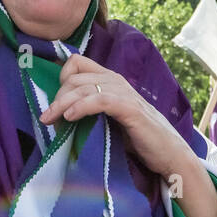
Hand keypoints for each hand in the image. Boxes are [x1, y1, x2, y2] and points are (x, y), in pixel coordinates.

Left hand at [40, 54, 197, 179]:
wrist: (169, 153)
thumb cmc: (138, 139)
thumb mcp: (110, 119)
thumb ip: (92, 110)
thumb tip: (60, 114)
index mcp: (111, 81)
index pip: (77, 63)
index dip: (61, 78)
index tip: (55, 102)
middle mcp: (117, 81)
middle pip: (75, 77)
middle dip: (57, 96)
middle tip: (47, 118)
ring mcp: (124, 93)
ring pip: (84, 87)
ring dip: (62, 103)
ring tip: (50, 119)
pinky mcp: (130, 109)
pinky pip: (100, 100)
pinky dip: (81, 106)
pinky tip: (70, 117)